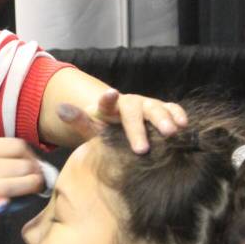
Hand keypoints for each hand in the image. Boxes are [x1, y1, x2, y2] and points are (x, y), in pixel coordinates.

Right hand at [0, 138, 43, 242]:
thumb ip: (0, 159)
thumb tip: (34, 162)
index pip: (17, 146)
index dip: (32, 156)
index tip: (35, 166)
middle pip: (22, 165)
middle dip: (36, 174)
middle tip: (39, 182)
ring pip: (17, 185)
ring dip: (30, 189)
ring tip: (33, 192)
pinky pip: (0, 207)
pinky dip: (6, 206)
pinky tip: (8, 205)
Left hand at [57, 88, 186, 153]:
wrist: (123, 123)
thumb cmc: (107, 128)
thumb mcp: (91, 127)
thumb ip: (79, 120)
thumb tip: (60, 109)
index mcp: (109, 107)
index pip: (106, 103)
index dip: (107, 99)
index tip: (110, 94)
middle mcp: (130, 103)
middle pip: (133, 112)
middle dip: (138, 129)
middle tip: (141, 149)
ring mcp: (148, 105)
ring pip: (156, 108)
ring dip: (163, 119)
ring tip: (171, 133)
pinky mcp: (163, 110)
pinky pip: (172, 109)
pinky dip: (177, 114)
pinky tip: (184, 124)